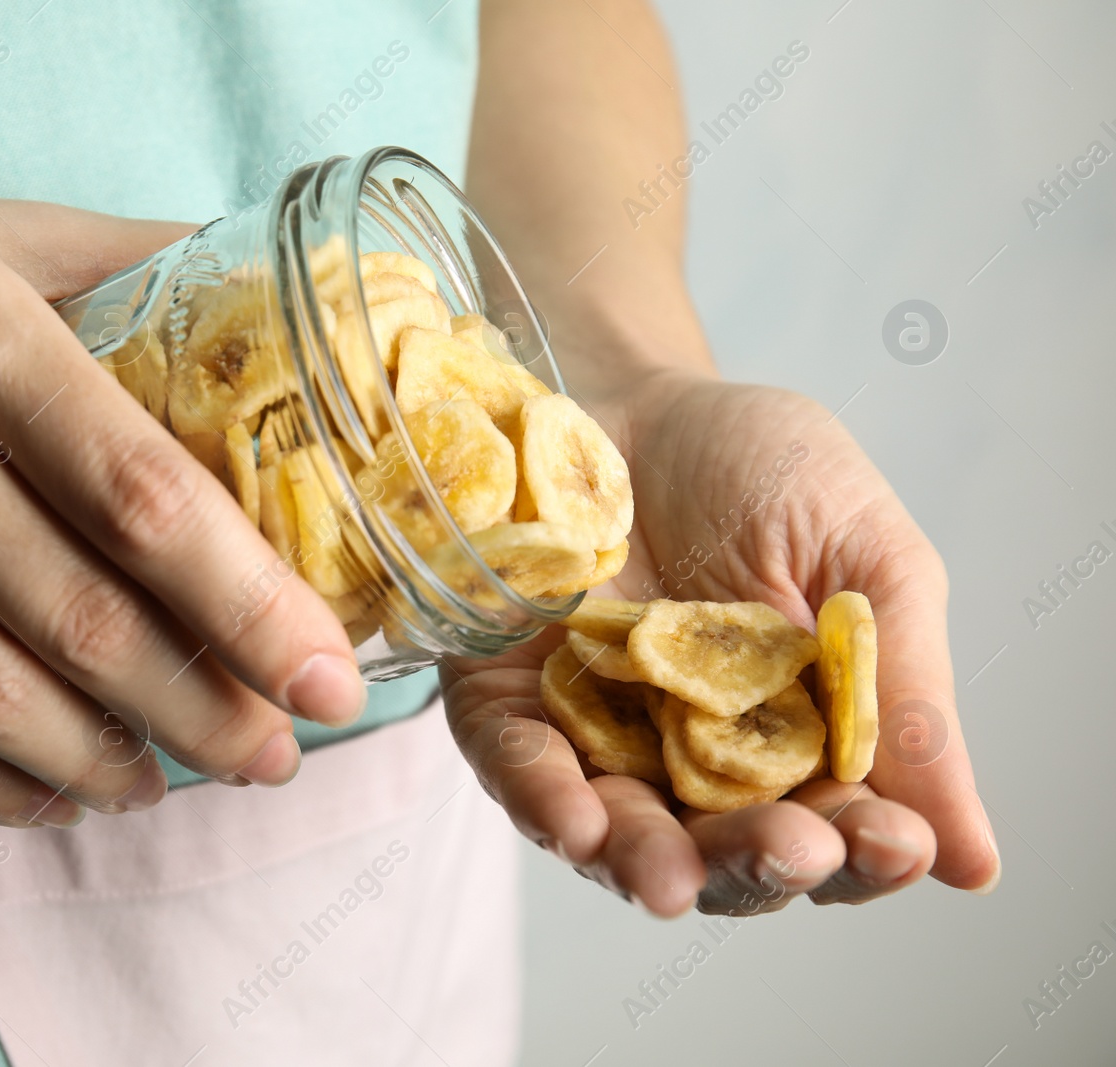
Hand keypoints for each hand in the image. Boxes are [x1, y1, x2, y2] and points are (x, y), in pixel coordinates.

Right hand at [0, 171, 367, 825]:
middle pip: (80, 617)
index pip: (142, 495)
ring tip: (174, 780)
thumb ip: (129, 271)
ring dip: (102, 761)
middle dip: (204, 709)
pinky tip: (57, 791)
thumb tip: (283, 322)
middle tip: (277, 754)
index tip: (328, 671)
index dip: (251, 603)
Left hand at [441, 370, 998, 914]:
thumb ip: (906, 700)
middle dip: (757, 864)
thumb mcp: (865, 562)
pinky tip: (576, 821)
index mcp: (794, 746)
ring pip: (617, 833)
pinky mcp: (503, 697)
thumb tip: (975, 865)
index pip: (837, 835)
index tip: (890, 841)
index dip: (866, 853)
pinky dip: (541, 794)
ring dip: (644, 861)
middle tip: (791, 850)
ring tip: (670, 878)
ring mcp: (592, 735)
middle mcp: (690, 764)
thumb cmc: (766, 471)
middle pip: (724, 858)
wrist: (635, 392)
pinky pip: (514, 762)